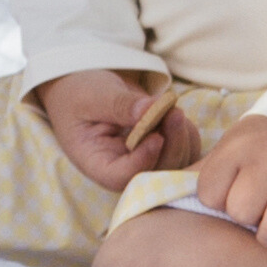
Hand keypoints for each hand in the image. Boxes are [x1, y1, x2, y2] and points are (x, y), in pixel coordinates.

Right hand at [37, 68, 198, 192]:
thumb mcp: (90, 96)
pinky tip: (173, 114)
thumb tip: (149, 108)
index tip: (155, 135)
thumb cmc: (79, 95)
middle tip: (173, 112)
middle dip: (170, 145)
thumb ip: (118, 105)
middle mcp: (123, 171)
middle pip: (156, 173)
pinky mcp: (163, 153)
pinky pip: (187, 152)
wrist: (86, 90)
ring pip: (177, 164)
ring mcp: (146, 164)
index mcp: (96, 164)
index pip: (121, 176)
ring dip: (182, 137)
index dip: (143, 161)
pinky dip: (187, 134)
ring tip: (170, 107)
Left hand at [191, 114, 266, 248]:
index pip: (209, 195)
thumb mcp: (230, 150)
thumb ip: (200, 173)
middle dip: (247, 217)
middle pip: (241, 213)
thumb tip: (157, 196)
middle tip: (259, 205)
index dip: (219, 202)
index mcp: (236, 147)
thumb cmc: (263, 149)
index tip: (233, 192)